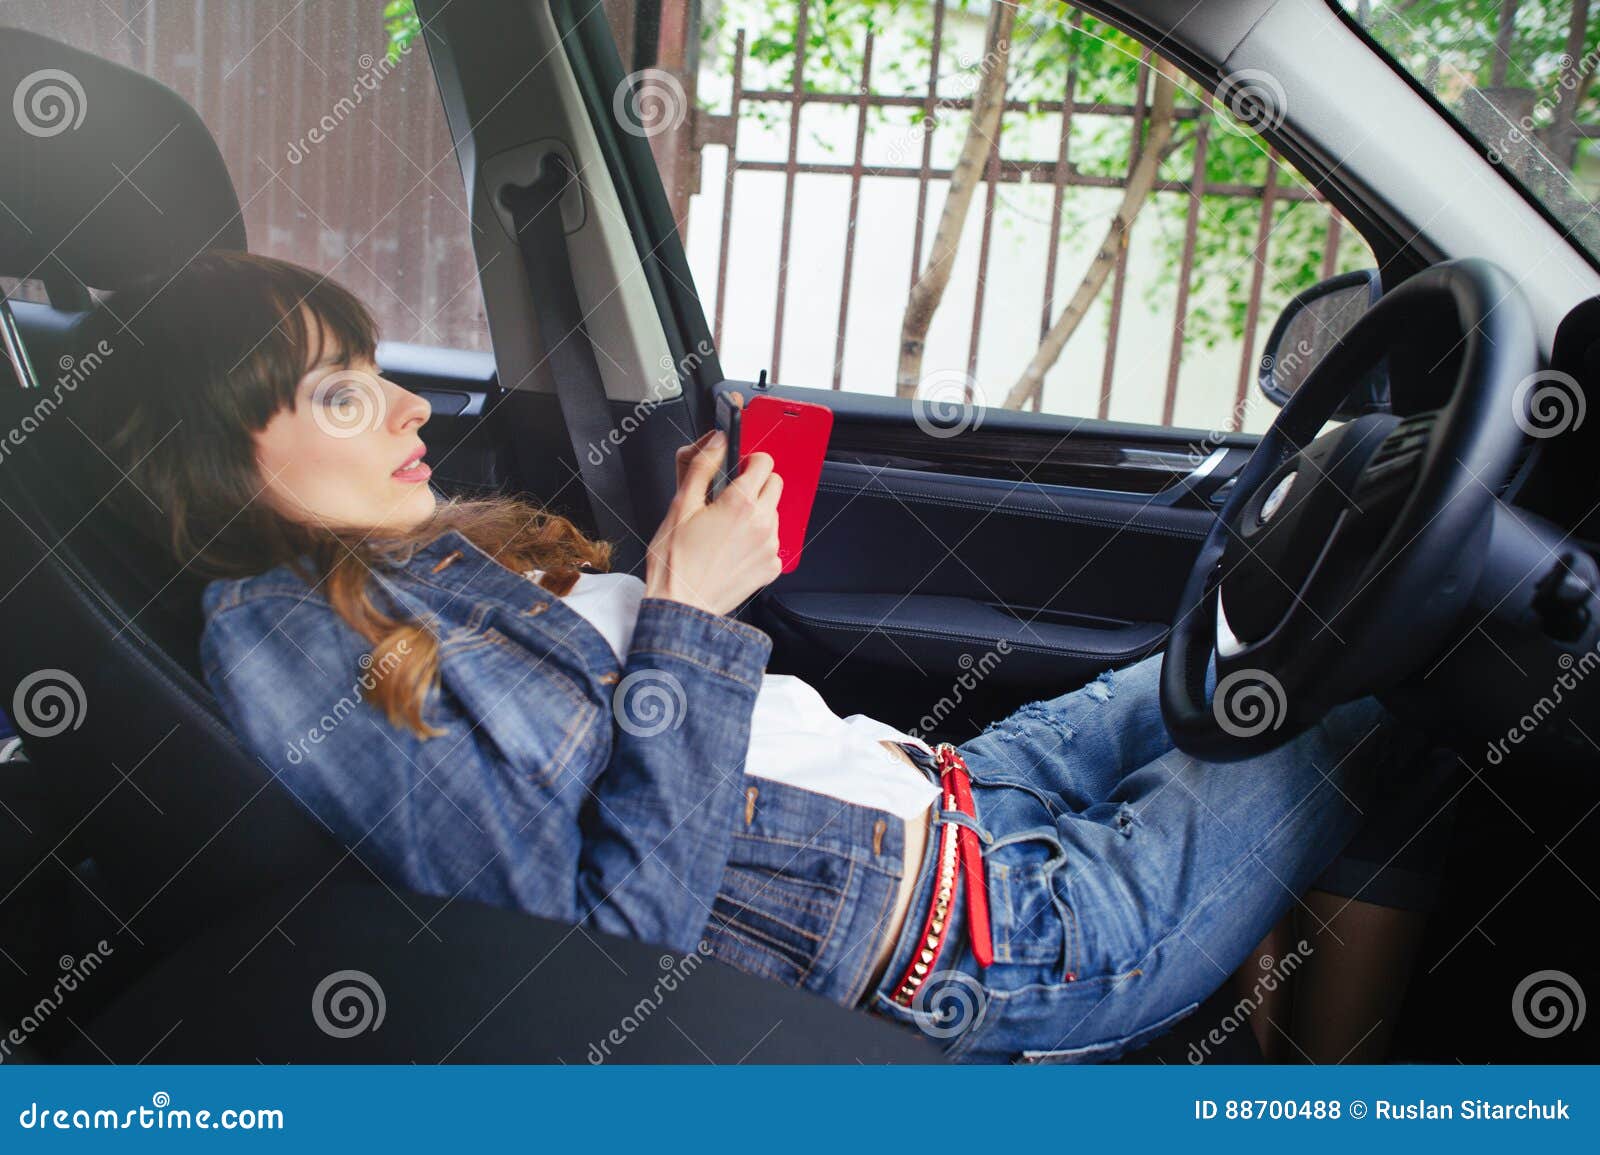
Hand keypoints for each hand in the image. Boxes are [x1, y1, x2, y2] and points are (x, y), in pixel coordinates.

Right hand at [643, 431, 782, 615]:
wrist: (681, 606)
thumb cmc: (675, 562)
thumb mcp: (680, 505)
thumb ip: (702, 467)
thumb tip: (717, 441)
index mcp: (741, 503)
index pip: (764, 462)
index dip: (748, 461)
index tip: (737, 469)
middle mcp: (763, 523)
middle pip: (775, 484)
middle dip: (757, 483)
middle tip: (730, 497)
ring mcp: (770, 547)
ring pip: (774, 513)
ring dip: (757, 512)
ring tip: (726, 528)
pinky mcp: (771, 567)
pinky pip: (772, 542)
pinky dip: (758, 540)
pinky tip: (733, 549)